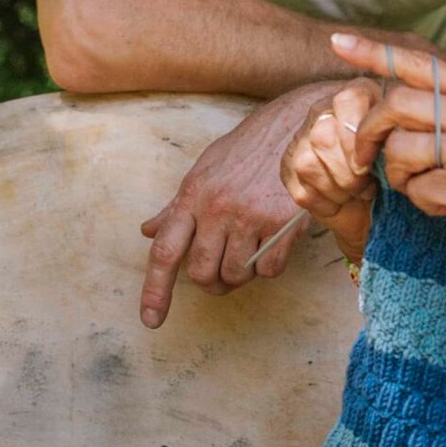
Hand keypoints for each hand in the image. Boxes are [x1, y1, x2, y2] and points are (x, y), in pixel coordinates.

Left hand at [140, 85, 336, 317]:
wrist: (296, 127)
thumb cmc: (248, 149)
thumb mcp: (205, 170)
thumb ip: (178, 206)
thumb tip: (149, 231)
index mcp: (193, 196)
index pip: (165, 251)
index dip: (155, 290)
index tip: (150, 319)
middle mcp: (217, 209)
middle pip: (201, 272)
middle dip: (209, 281)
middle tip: (220, 272)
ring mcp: (251, 217)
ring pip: (236, 275)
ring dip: (241, 275)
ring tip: (248, 253)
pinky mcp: (282, 225)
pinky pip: (268, 270)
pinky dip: (268, 268)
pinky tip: (272, 246)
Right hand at [281, 79, 379, 247]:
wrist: (370, 202)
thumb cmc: (388, 170)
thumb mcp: (399, 147)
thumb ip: (395, 137)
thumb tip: (385, 148)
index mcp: (354, 96)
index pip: (348, 101)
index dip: (358, 138)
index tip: (370, 163)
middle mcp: (321, 110)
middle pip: (325, 137)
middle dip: (350, 172)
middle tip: (366, 184)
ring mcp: (300, 140)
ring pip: (309, 164)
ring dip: (338, 188)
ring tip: (354, 192)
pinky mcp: (287, 169)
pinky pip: (302, 189)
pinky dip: (326, 203)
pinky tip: (339, 200)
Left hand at [333, 32, 445, 239]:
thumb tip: (403, 108)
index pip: (421, 64)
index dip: (375, 54)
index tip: (339, 42)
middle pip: (397, 104)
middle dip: (370, 131)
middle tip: (365, 155)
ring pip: (400, 149)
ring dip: (398, 175)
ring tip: (421, 186)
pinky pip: (417, 191)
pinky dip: (423, 203)